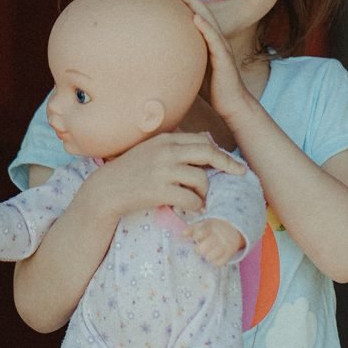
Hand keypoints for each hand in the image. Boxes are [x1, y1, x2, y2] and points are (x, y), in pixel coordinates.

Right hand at [98, 131, 245, 217]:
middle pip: (208, 153)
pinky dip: (195, 205)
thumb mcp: (151, 149)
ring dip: (205, 192)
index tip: (231, 161)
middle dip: (228, 164)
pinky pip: (190, 199)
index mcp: (166, 139)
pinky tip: (192, 208)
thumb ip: (175, 144)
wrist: (107, 190)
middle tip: (240, 173)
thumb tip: (206, 139)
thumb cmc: (130, 170)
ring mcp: (163, 171)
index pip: (202, 140)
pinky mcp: (160, 191)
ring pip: (201, 179)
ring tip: (200, 199)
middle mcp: (166, 151)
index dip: (220, 152)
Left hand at [168, 0, 251, 122]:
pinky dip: (205, 28)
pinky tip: (196, 18)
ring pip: (206, 19)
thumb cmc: (211, 89)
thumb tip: (155, 61)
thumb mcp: (191, 70)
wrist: (232, 105)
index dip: (174, 0)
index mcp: (205, 40)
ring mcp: (220, 47)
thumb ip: (179, 60)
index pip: (188, 14)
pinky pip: (214, 40)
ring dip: (192, 3)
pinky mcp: (224, 59)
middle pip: (196, 9)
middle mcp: (214, 39)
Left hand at [183, 218, 243, 266]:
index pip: (198, 235)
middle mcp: (216, 237)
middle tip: (201, 248)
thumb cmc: (213, 228)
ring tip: (209, 253)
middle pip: (201, 249)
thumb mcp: (203, 224)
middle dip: (199, 250)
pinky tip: (215, 258)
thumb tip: (182, 235)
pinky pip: (219, 263)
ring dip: (207, 256)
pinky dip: (216, 262)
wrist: (233, 227)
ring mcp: (223, 246)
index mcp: (209, 228)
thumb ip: (192, 229)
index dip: (196, 237)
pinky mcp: (229, 253)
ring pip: (209, 258)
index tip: (197, 238)